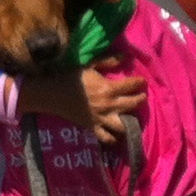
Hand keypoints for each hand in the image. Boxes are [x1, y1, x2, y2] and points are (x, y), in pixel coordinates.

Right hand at [25, 61, 146, 143]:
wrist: (53, 94)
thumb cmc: (72, 77)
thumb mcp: (90, 65)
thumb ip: (109, 61)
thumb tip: (126, 56)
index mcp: (108, 88)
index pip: (131, 86)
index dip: (139, 83)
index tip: (142, 81)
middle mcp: (108, 105)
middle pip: (132, 104)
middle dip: (140, 99)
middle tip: (142, 96)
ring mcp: (101, 119)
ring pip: (123, 125)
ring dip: (131, 121)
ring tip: (133, 116)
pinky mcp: (93, 128)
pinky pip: (106, 138)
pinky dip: (113, 138)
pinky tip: (118, 135)